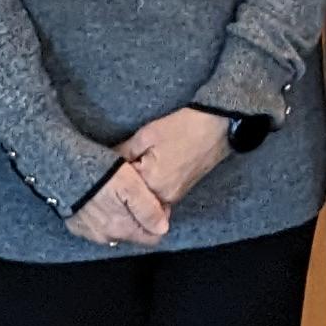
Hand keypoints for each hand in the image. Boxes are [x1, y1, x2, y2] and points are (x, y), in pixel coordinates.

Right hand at [68, 163, 172, 247]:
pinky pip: (97, 225)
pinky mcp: (76, 224)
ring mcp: (89, 232)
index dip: (158, 220)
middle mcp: (106, 237)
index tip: (156, 202)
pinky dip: (102, 215)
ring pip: (115, 230)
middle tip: (137, 193)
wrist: (62, 167)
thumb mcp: (131, 186)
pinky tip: (101, 198)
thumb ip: (148, 209)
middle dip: (139, 218)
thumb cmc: (100, 173)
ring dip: (120, 216)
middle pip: (133, 233)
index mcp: (122, 229)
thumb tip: (162, 229)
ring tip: (118, 193)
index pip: (151, 238)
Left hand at [121, 110, 235, 208]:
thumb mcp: (147, 135)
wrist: (217, 127)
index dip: (116, 172)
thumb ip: (124, 151)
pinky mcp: (181, 193)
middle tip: (124, 161)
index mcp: (153, 183)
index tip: (113, 161)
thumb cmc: (182, 128)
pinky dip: (152, 184)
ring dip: (140, 183)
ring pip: (146, 196)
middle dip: (127, 181)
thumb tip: (108, 161)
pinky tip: (152, 167)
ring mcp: (175, 197)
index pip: (123, 186)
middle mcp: (164, 197)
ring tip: (140, 161)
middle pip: (135, 195)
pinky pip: (159, 194)